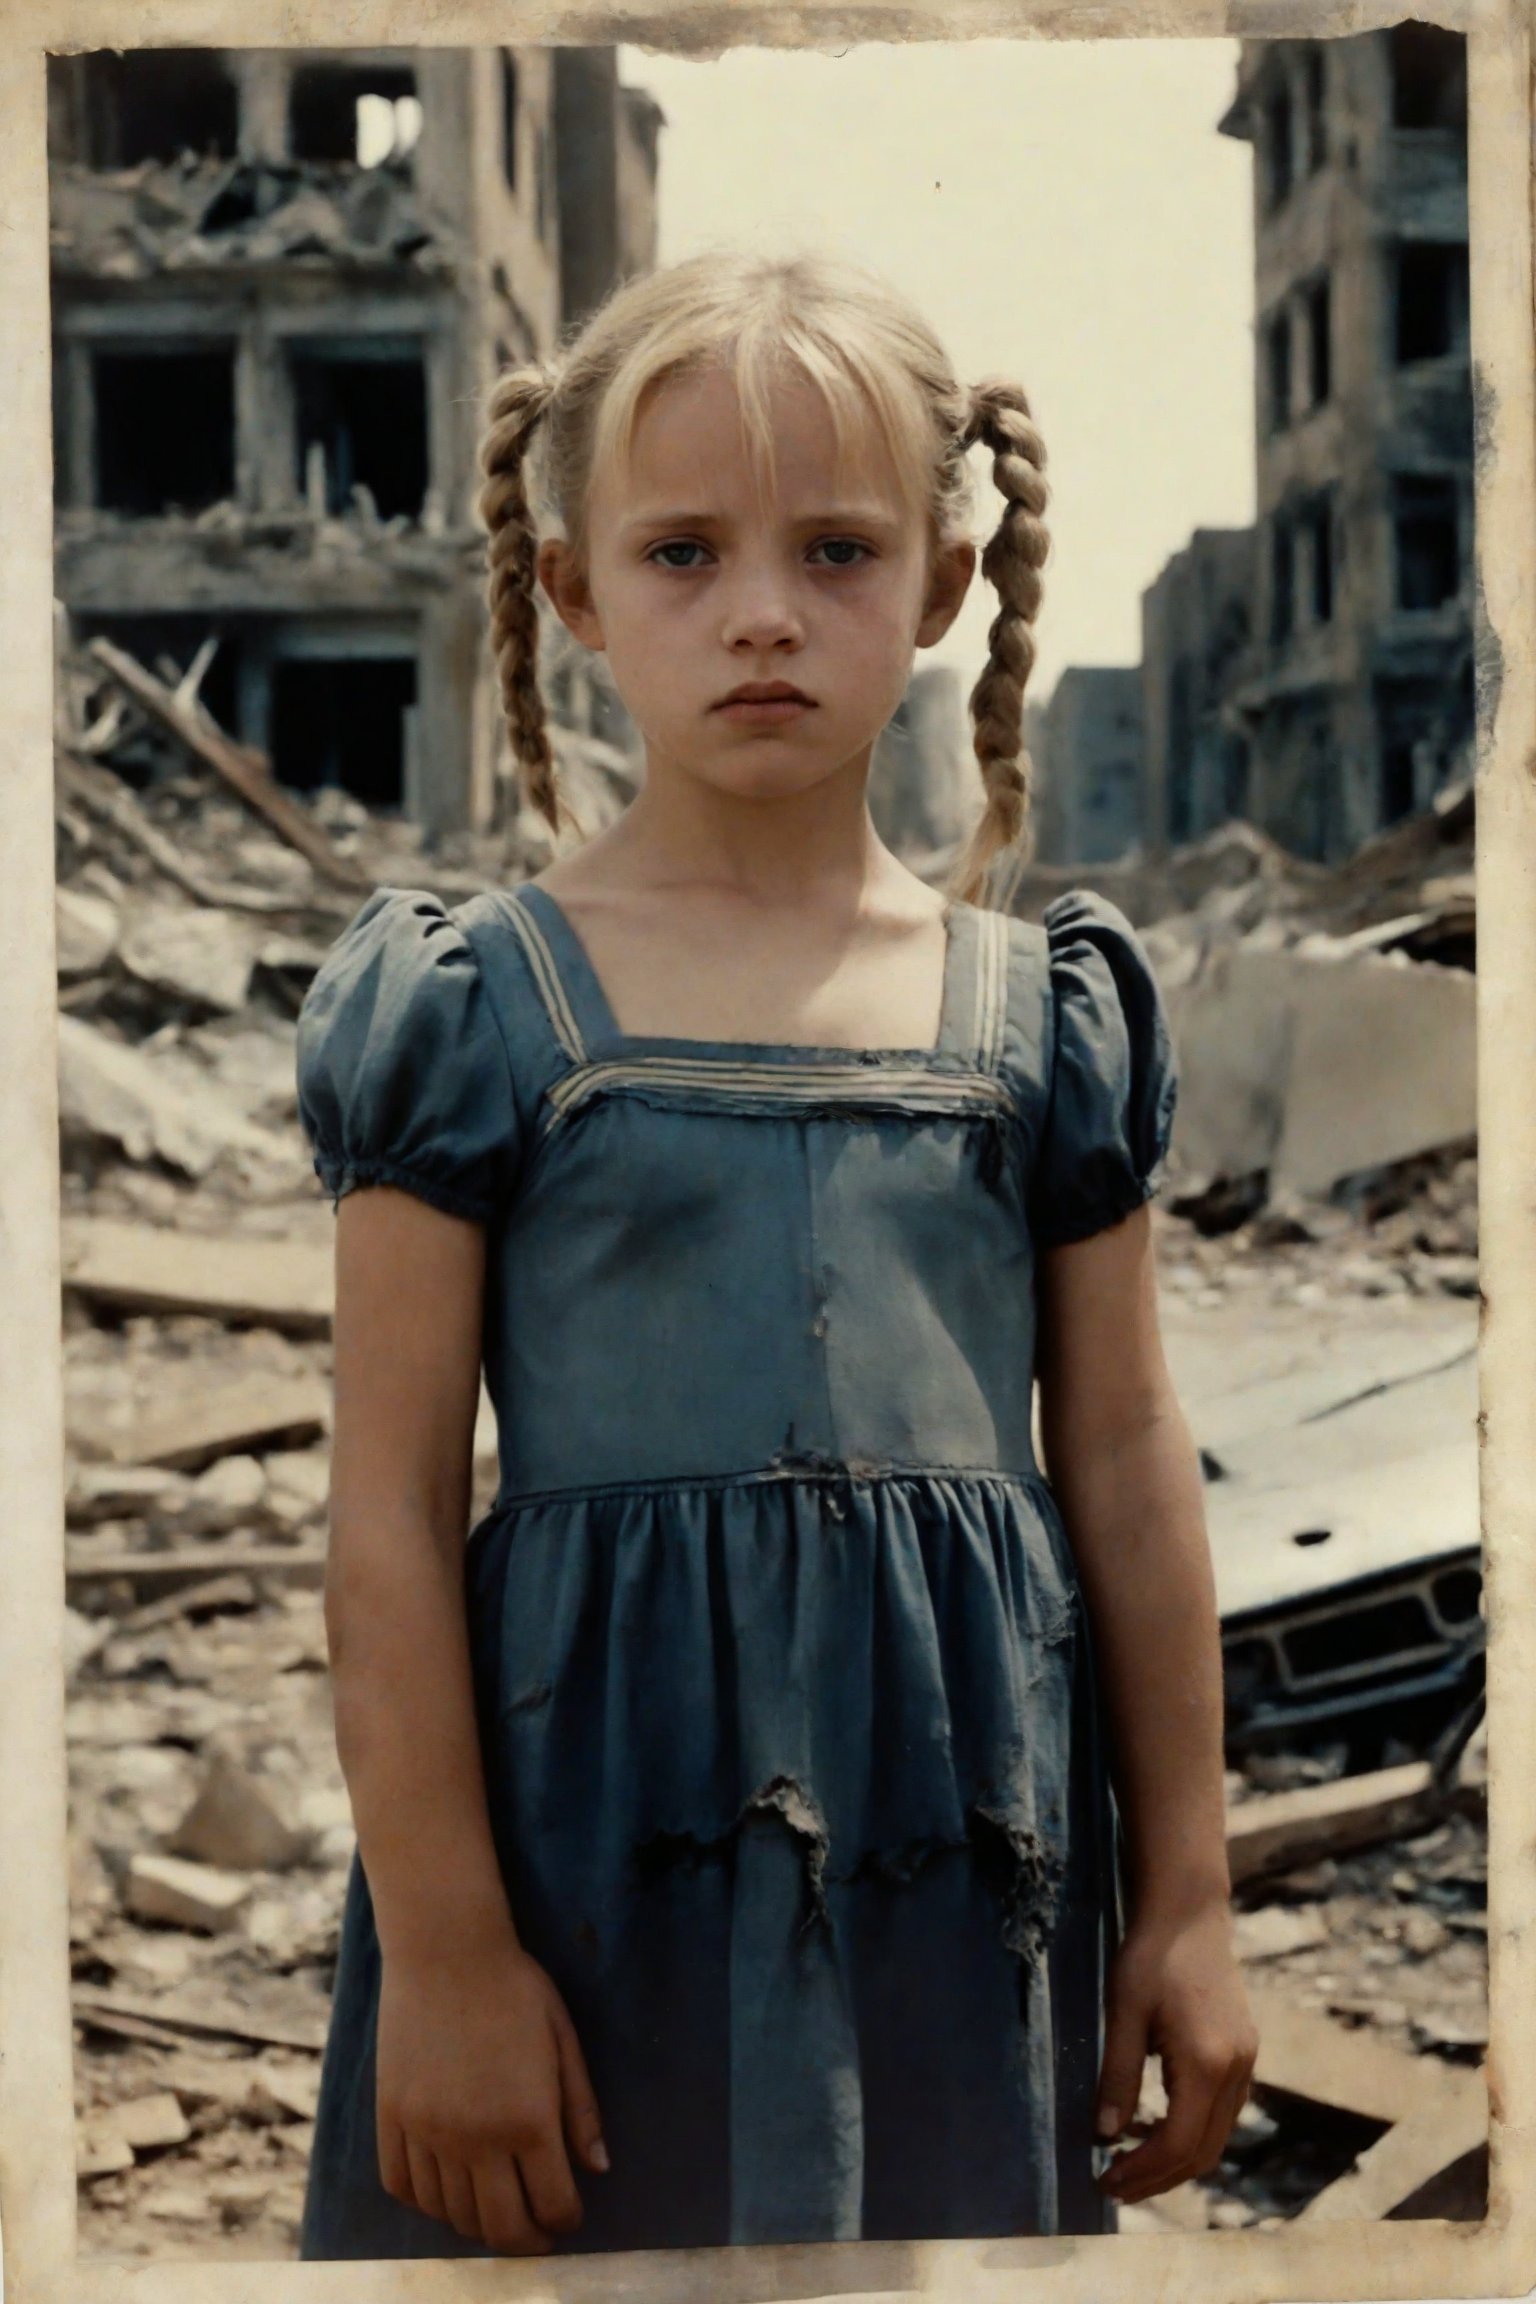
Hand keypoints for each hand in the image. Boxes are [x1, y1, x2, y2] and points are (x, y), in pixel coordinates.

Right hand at [376, 1926, 607, 2252]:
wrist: (445, 1949)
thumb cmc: (514, 1989)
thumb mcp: (563, 2041)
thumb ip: (581, 2110)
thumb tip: (599, 2168)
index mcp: (529, 2119)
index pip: (552, 2204)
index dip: (566, 2220)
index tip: (569, 2215)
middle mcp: (475, 2137)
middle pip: (501, 2227)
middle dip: (526, 2241)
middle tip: (536, 2233)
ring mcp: (427, 2131)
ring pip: (451, 2215)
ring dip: (478, 2224)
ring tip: (496, 2209)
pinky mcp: (391, 2118)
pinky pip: (404, 2187)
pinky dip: (427, 2202)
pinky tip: (448, 2190)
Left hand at [1094, 1897, 1257, 2205]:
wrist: (1190, 1911)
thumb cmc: (1150, 1954)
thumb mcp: (1122, 2012)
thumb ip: (1117, 2075)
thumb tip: (1103, 2136)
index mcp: (1208, 2063)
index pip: (1179, 2144)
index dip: (1142, 2171)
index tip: (1105, 2181)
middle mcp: (1236, 2070)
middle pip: (1203, 2153)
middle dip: (1158, 2178)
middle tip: (1113, 2186)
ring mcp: (1246, 2062)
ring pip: (1216, 2138)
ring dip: (1175, 2161)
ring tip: (1128, 2165)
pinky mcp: (1243, 2053)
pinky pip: (1221, 2114)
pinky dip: (1190, 2134)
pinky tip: (1153, 2128)